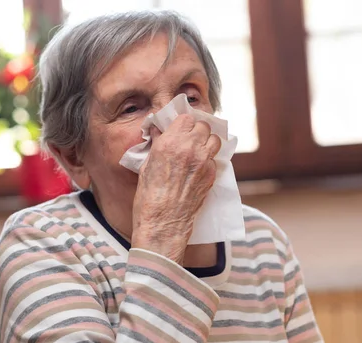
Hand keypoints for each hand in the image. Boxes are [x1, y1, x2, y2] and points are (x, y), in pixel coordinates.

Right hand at [131, 114, 221, 263]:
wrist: (163, 222)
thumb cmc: (149, 196)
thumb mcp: (146, 165)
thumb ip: (157, 144)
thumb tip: (159, 131)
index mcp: (170, 143)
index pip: (186, 118)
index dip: (182, 124)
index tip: (179, 130)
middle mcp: (190, 149)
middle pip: (203, 126)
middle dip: (196, 131)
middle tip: (189, 139)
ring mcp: (204, 162)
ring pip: (215, 140)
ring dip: (207, 142)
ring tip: (197, 151)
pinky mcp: (211, 175)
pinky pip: (215, 159)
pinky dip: (208, 159)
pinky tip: (198, 168)